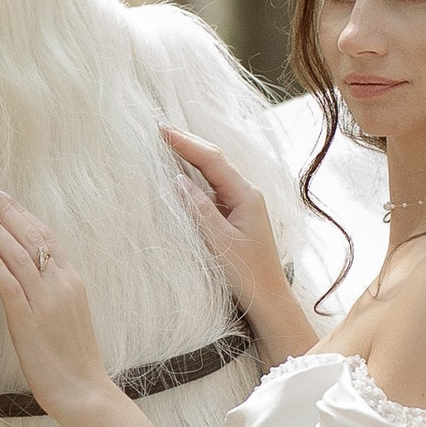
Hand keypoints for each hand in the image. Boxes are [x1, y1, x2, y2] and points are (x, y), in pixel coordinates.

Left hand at [0, 187, 115, 419]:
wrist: (84, 390)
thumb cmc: (74, 358)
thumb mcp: (68, 314)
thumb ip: (51, 289)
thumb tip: (28, 271)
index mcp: (71, 280)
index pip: (45, 236)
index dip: (22, 213)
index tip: (3, 195)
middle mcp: (60, 284)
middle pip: (31, 236)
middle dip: (6, 210)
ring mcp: (45, 302)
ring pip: (19, 255)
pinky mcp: (29, 321)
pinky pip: (10, 285)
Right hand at [162, 128, 310, 355]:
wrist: (268, 298)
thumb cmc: (247, 274)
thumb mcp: (219, 242)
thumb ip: (199, 209)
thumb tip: (177, 180)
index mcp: (246, 195)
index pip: (212, 159)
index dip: (185, 143)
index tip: (160, 130)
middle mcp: (246, 193)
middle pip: (214, 158)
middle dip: (187, 141)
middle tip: (158, 128)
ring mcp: (242, 202)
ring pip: (213, 170)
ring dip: (190, 154)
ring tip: (165, 140)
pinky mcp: (235, 214)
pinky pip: (213, 186)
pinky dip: (195, 174)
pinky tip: (180, 170)